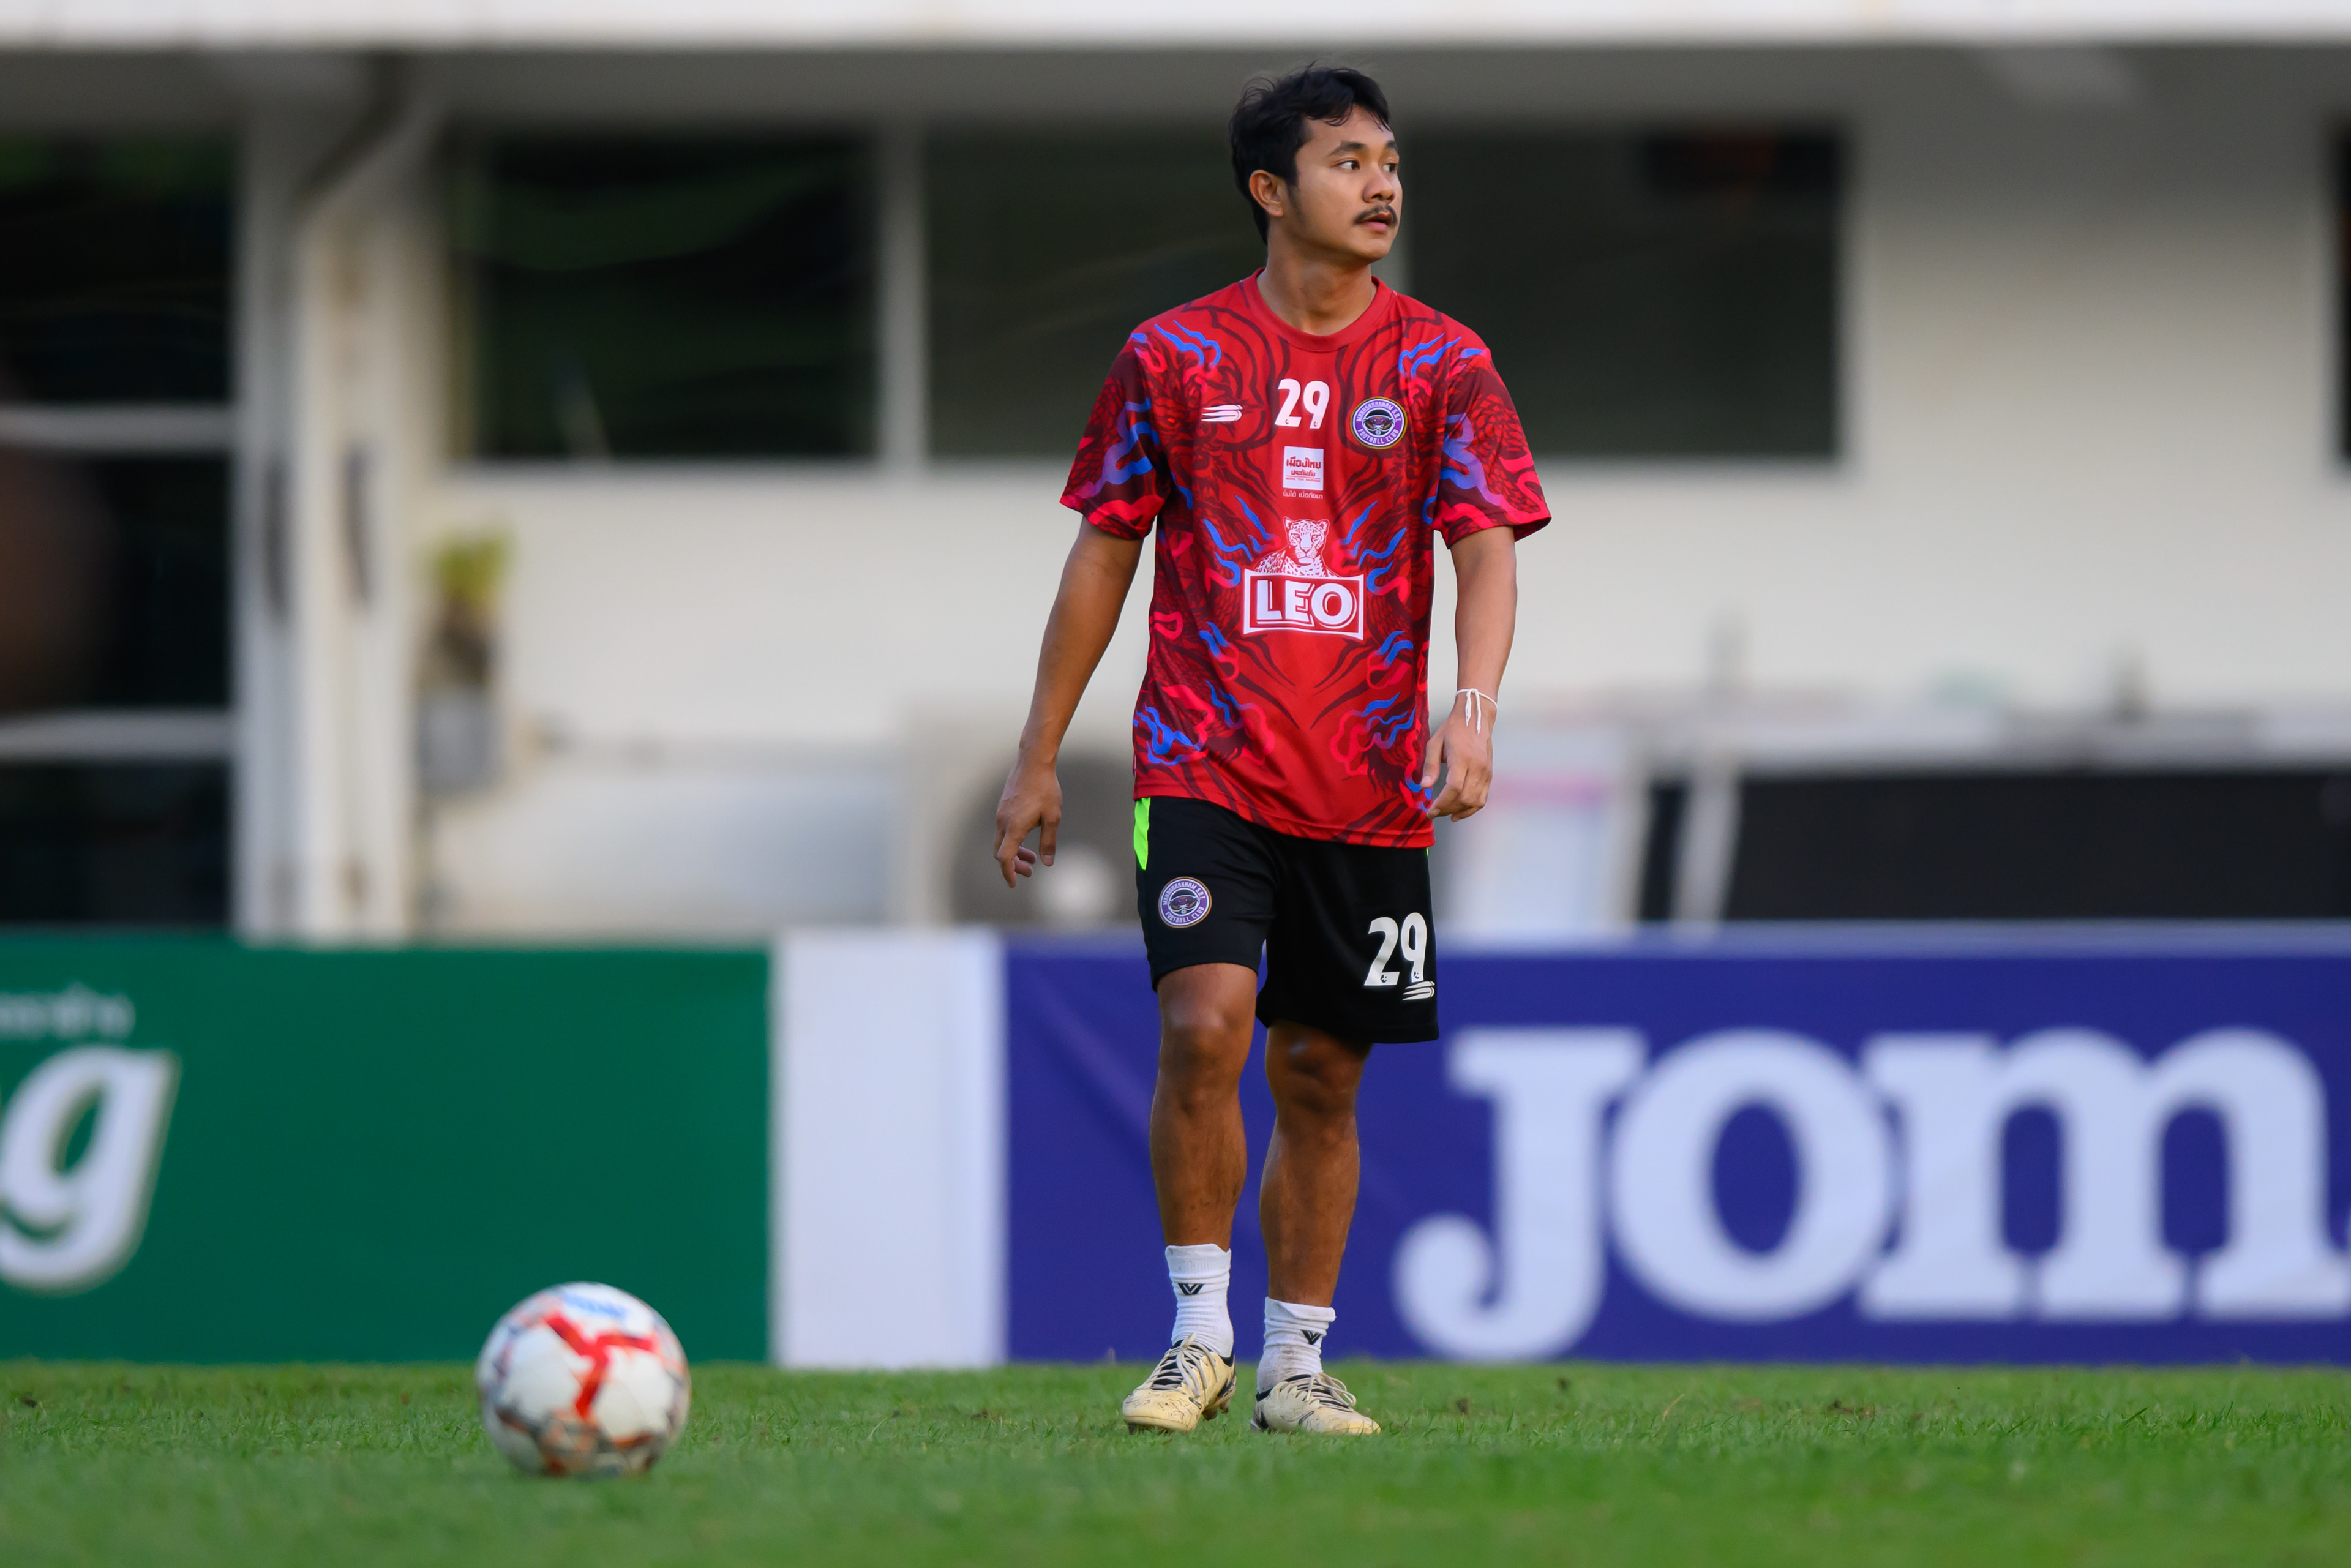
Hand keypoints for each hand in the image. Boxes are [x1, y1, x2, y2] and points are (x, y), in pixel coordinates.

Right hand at [993, 752, 1061, 887]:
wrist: (1033, 762)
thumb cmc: (1045, 789)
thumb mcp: (1053, 817)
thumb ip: (1049, 842)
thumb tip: (1046, 863)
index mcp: (1014, 827)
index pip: (1005, 858)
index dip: (1008, 873)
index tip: (1014, 883)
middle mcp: (1003, 821)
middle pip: (1001, 852)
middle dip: (1013, 865)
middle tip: (1030, 871)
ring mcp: (1001, 813)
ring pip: (1002, 841)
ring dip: (1015, 852)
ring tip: (1032, 857)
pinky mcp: (1003, 806)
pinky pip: (1004, 830)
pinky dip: (1013, 839)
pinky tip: (1028, 835)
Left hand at [1420, 708, 1493, 821]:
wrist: (1475, 718)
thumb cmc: (1454, 729)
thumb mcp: (1435, 743)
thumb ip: (1430, 766)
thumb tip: (1424, 787)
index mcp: (1462, 758)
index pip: (1454, 788)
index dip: (1442, 804)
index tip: (1430, 811)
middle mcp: (1477, 767)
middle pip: (1464, 798)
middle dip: (1447, 809)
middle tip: (1434, 812)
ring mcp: (1486, 772)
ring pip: (1475, 801)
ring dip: (1459, 811)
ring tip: (1445, 813)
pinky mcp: (1489, 775)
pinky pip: (1483, 798)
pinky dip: (1471, 808)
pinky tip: (1460, 812)